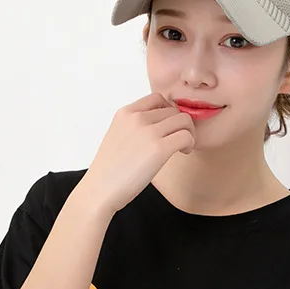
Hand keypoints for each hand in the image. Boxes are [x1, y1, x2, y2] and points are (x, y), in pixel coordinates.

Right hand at [77, 93, 195, 213]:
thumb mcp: (118, 136)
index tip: (169, 127)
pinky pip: (187, 136)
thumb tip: (161, 124)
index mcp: (125, 113)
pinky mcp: (159, 148)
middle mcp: (136, 118)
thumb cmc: (109, 170)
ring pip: (184, 120)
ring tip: (181, 147)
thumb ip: (135, 126)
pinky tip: (182, 153)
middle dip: (180, 124)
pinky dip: (190, 143)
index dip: (169, 111)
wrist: (99, 190)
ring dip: (188, 132)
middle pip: (173, 110)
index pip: (157, 98)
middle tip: (178, 140)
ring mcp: (148, 132)